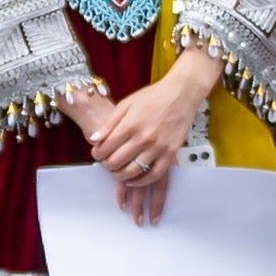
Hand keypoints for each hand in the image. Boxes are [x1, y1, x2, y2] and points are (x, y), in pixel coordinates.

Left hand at [79, 56, 215, 222]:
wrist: (181, 94)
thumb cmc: (153, 97)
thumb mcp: (126, 103)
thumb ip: (109, 122)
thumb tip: (93, 139)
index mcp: (130, 124)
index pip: (106, 148)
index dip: (97, 154)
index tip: (97, 154)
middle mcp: (144, 138)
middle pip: (116, 162)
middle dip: (106, 165)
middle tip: (106, 163)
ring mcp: (158, 147)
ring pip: (133, 171)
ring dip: (120, 175)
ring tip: (117, 171)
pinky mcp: (171, 153)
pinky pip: (154, 175)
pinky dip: (141, 182)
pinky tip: (133, 180)